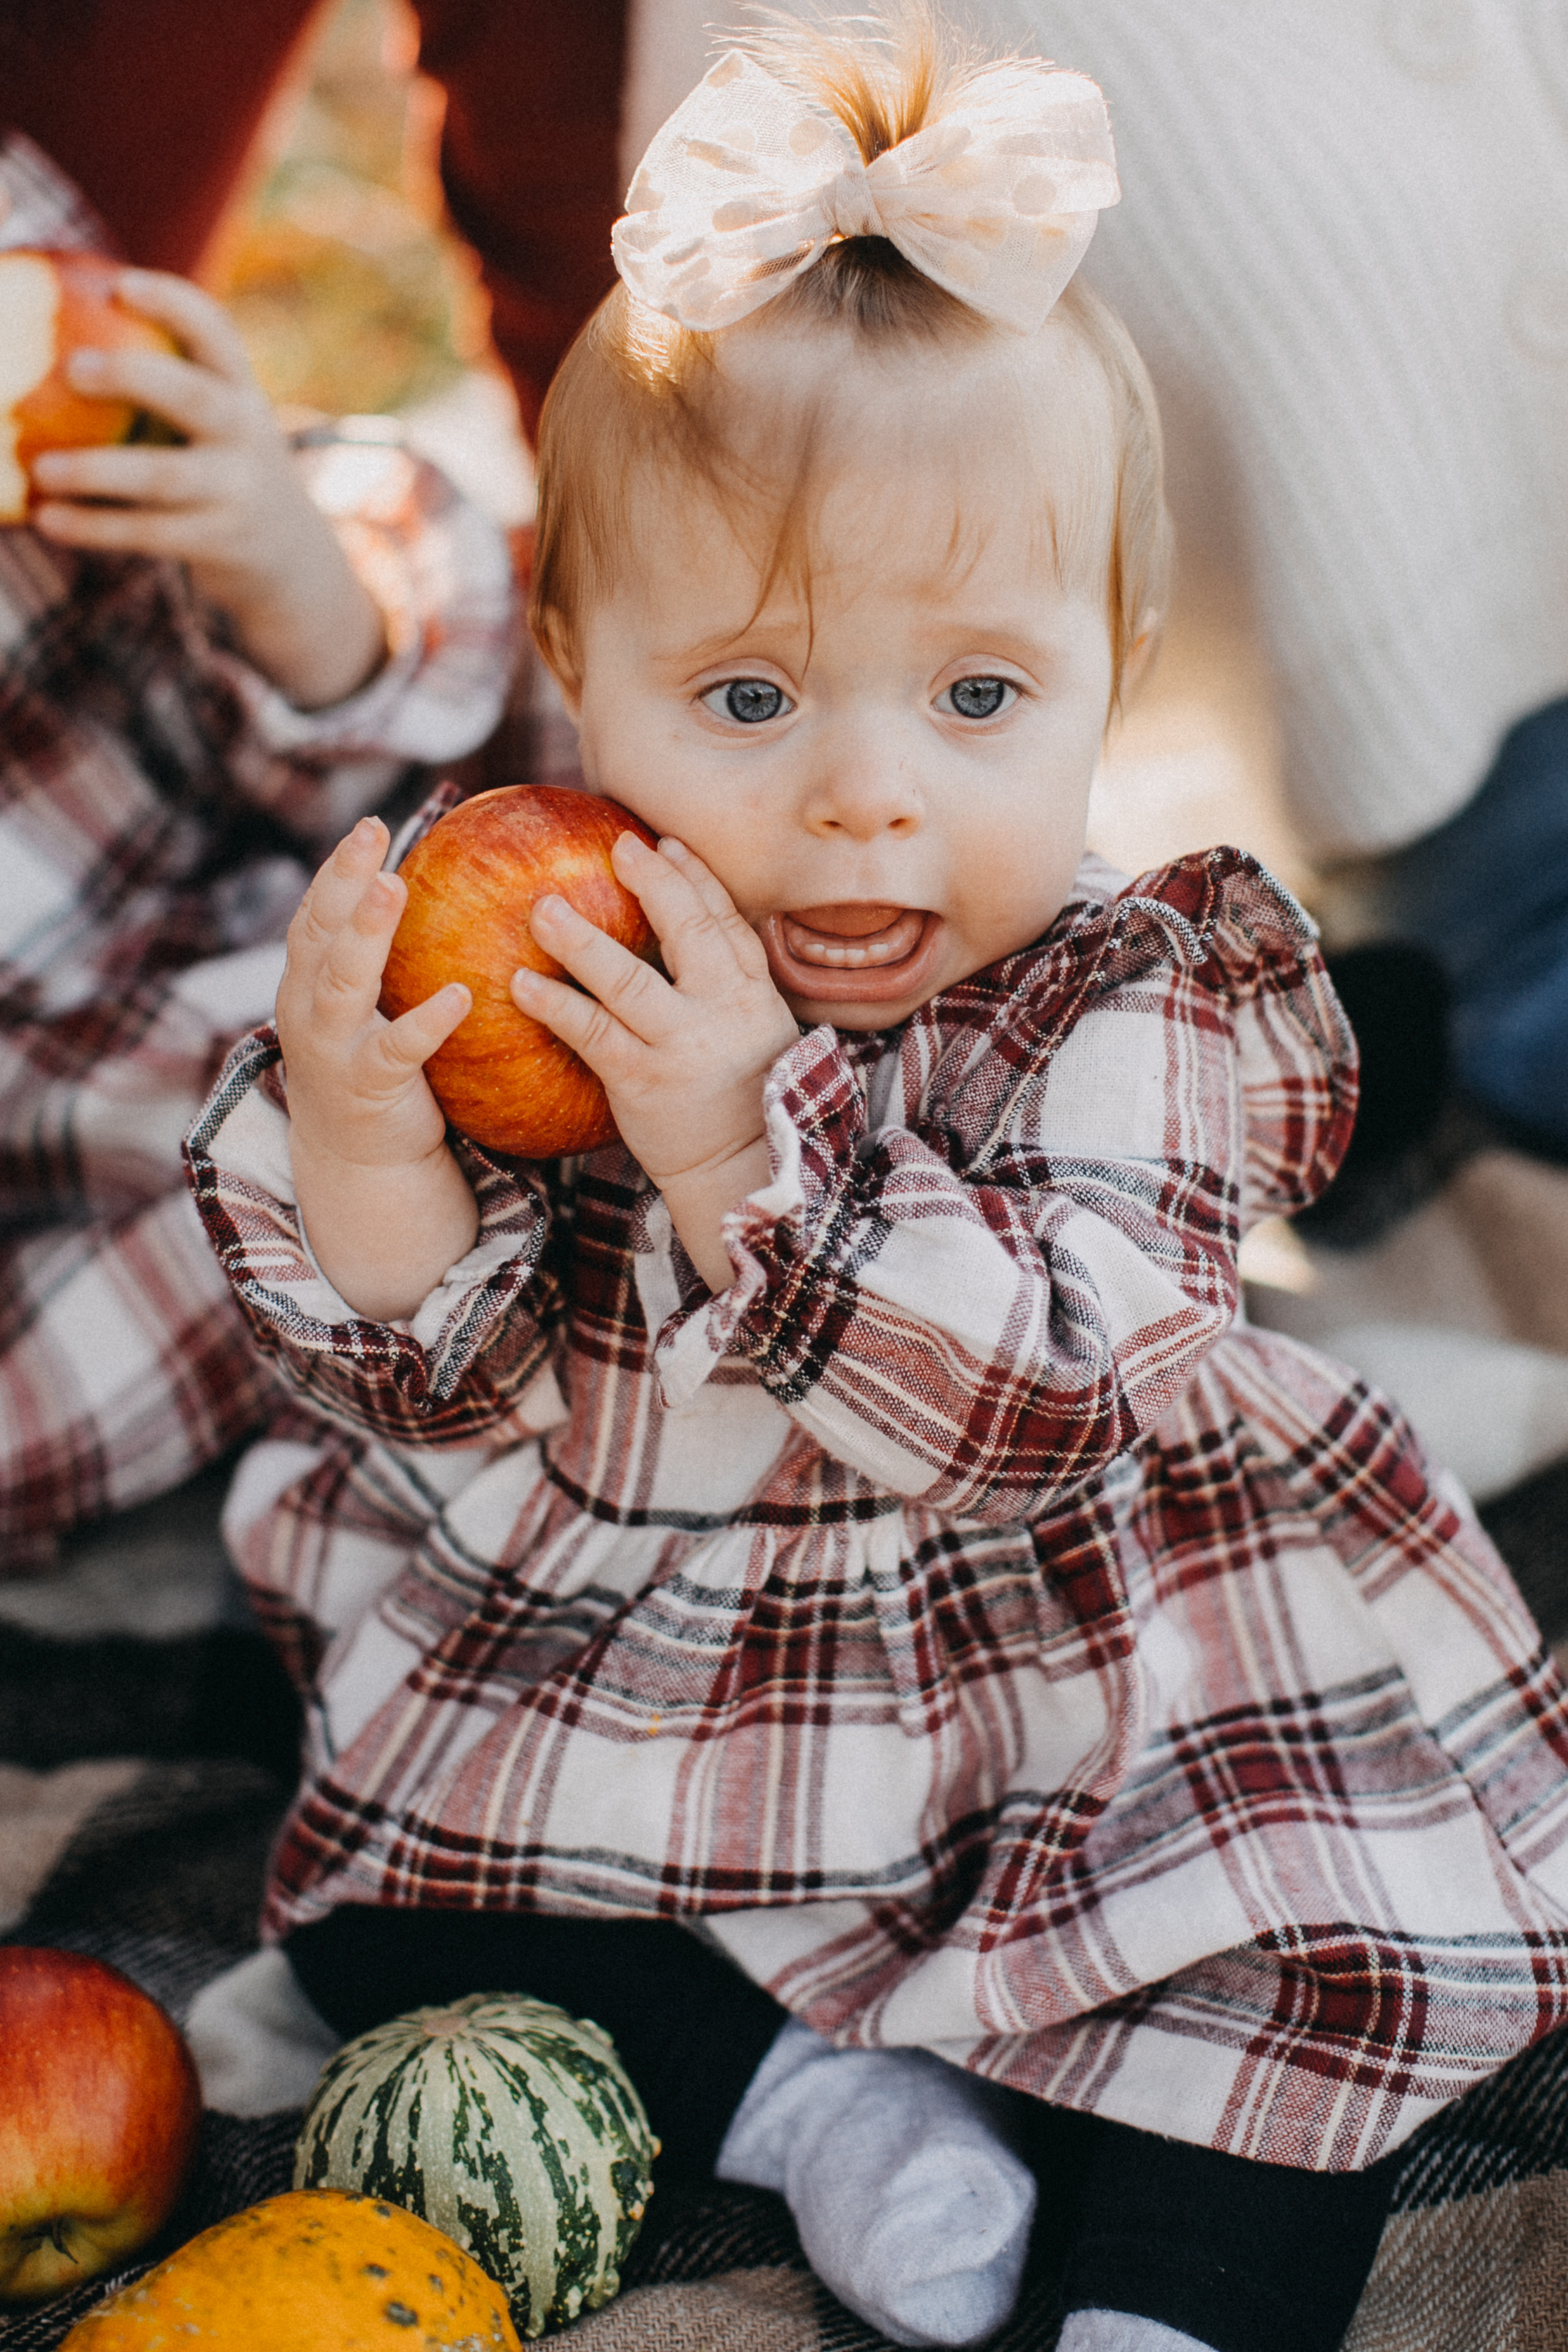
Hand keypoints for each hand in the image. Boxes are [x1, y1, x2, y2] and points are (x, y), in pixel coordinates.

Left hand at [29, 269, 384, 709]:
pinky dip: (94, 526)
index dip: (173, 304)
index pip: (215, 333)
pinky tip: (47, 518)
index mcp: (240, 389)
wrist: (291, 552)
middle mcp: (245, 434)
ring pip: (163, 478)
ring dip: (98, 471)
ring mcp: (235, 492)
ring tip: (40, 469)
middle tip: (72, 368)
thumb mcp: (220, 417)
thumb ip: (166, 382)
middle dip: (134, 377)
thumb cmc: (224, 464)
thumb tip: (55, 330)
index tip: (121, 284)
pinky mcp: (218, 542)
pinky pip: (150, 533)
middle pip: (194, 398)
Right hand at [275, 816, 479, 1316]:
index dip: (336, 870)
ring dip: (364, 932)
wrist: (358, 1156)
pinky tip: (460, 996)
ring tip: (392, 887)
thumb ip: (388, 955)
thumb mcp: (370, 1004)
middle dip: (341, 882)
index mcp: (307, 981)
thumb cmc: (375, 1061)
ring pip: (341, 982)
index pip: (315, 914)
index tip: (369, 827)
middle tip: (370, 834)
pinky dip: (425, 1022)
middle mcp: (307, 1008)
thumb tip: (452, 886)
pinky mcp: (365, 1086)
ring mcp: (330, 1048)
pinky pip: (395, 1050)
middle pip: (318, 934)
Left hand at [513, 832, 799, 1290]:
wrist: (738, 1171)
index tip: (664, 842)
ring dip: (582, 940)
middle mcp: (723, 1011)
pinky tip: (521, 984)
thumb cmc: (738, 1100)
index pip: (727, 922)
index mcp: (754, 996)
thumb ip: (726, 986)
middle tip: (616, 846)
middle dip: (654, 883)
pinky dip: (556, 1005)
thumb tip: (690, 933)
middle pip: (689, 931)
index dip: (696, 878)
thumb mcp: (755, 1034)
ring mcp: (681, 1045)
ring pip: (629, 979)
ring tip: (541, 908)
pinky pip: (592, 1033)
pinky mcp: (642, 1080)